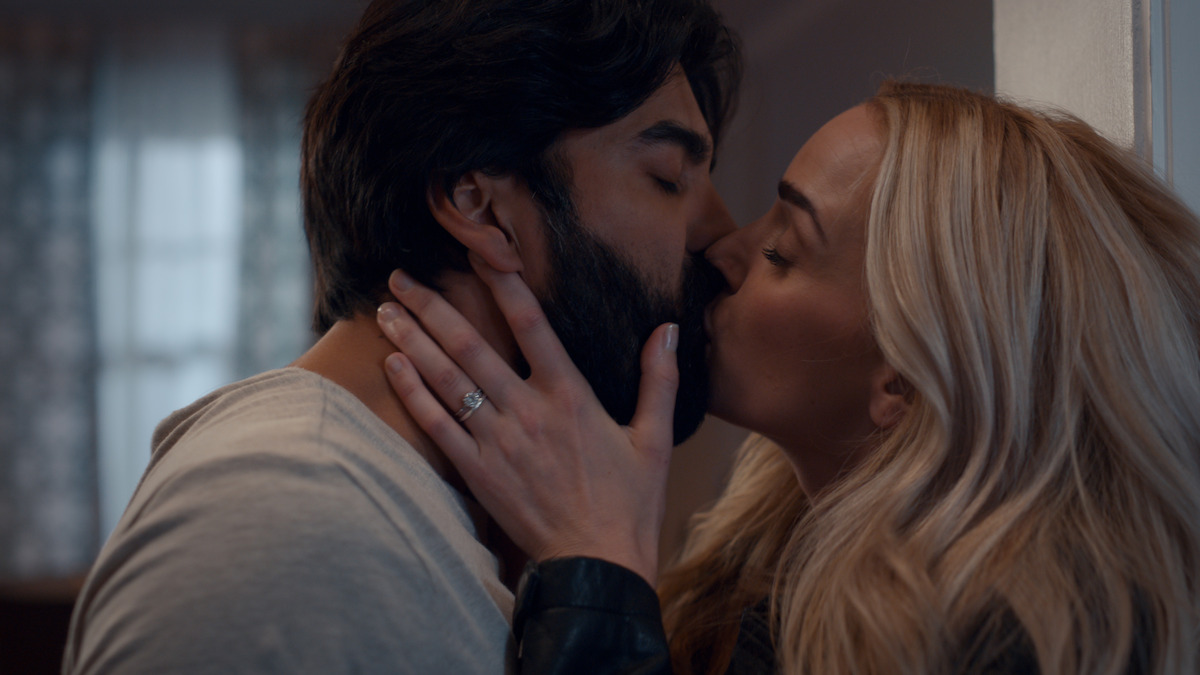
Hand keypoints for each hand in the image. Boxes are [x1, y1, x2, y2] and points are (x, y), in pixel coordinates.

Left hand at [376, 256, 679, 584]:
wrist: (597, 563)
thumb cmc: (630, 502)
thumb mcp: (655, 437)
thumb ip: (659, 379)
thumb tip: (670, 329)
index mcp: (571, 395)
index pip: (532, 324)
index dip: (504, 283)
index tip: (478, 252)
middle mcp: (528, 411)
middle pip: (470, 345)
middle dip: (432, 305)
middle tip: (400, 276)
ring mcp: (498, 441)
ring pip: (446, 379)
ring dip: (413, 340)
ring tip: (386, 310)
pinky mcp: (478, 471)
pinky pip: (437, 425)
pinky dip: (413, 392)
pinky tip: (393, 364)